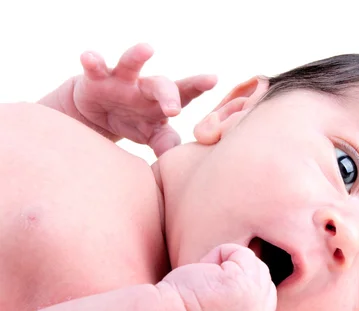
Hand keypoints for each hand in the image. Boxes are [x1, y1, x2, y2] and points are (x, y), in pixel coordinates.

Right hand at [73, 43, 216, 155]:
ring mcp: (121, 80)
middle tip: (174, 109)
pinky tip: (89, 57)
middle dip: (169, 94)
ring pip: (130, 64)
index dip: (199, 86)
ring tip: (147, 48)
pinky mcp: (96, 79)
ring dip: (137, 56)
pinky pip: (94, 68)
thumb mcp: (151, 135)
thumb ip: (165, 143)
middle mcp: (145, 88)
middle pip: (161, 85)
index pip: (185, 93)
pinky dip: (92, 61)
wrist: (97, 115)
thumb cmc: (134, 122)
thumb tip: (178, 158)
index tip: (213, 79)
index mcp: (163, 102)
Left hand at [158, 244, 276, 310]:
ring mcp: (254, 299)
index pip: (267, 297)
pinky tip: (204, 270)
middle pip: (263, 277)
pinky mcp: (242, 283)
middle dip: (238, 273)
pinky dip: (219, 254)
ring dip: (228, 263)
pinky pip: (241, 252)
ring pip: (253, 264)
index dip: (245, 286)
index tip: (218, 293)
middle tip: (209, 287)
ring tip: (207, 279)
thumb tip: (247, 280)